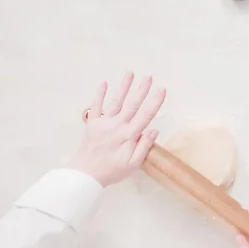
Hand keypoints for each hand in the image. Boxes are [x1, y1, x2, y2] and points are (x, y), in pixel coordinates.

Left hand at [68, 72, 165, 186]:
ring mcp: (104, 123)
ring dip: (123, 87)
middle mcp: (117, 126)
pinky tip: (104, 83)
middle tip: (149, 76)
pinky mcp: (92, 123)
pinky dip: (99, 94)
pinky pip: (96, 106)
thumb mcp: (133, 164)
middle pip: (132, 104)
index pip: (146, 115)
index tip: (162, 90)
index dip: (155, 102)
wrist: (86, 174)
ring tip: (130, 73)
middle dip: (142, 89)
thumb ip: (144, 146)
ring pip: (116, 101)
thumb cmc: (112, 171)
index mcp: (129, 136)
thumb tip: (154, 130)